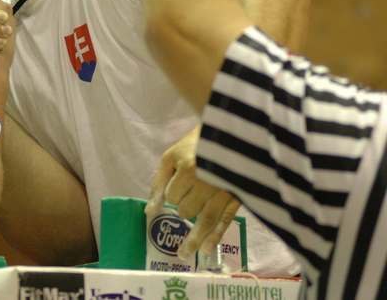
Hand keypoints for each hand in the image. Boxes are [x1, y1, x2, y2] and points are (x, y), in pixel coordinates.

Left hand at [145, 125, 239, 260]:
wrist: (228, 133)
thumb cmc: (195, 145)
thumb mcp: (171, 157)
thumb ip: (159, 183)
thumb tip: (149, 212)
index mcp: (189, 168)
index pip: (173, 196)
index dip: (173, 193)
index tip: (179, 184)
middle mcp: (208, 181)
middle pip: (188, 209)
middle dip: (184, 207)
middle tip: (190, 195)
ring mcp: (225, 191)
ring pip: (205, 220)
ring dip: (194, 239)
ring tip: (184, 254)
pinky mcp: (238, 197)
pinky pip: (226, 220)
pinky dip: (216, 237)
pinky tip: (207, 251)